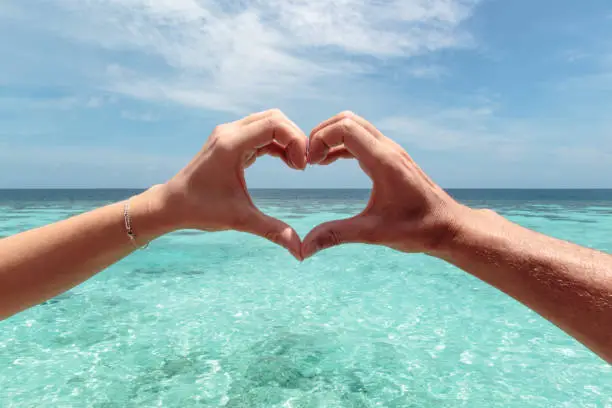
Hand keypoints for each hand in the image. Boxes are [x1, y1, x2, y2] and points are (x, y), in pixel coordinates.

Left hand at [158, 109, 306, 259]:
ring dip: (287, 139)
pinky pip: (260, 133)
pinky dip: (277, 144)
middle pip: (274, 117)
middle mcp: (229, 132)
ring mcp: (229, 134)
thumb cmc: (200, 210)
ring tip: (296, 165)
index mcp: (231, 144)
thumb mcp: (240, 220)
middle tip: (302, 165)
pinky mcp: (230, 141)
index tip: (301, 167)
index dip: (295, 140)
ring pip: (268, 122)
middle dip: (294, 138)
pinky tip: (286, 162)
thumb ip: (273, 231)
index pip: (274, 124)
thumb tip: (300, 252)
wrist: (171, 205)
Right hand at [302, 111, 467, 257]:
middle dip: (321, 133)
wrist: (449, 227)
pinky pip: (361, 139)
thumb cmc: (418, 229)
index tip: (310, 163)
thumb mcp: (374, 233)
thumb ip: (336, 235)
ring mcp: (391, 151)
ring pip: (354, 126)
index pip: (345, 128)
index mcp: (383, 161)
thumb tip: (304, 248)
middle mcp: (388, 149)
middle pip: (347, 119)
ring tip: (315, 161)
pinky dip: (341, 144)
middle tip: (308, 159)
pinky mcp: (391, 158)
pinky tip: (329, 162)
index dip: (320, 138)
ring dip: (331, 137)